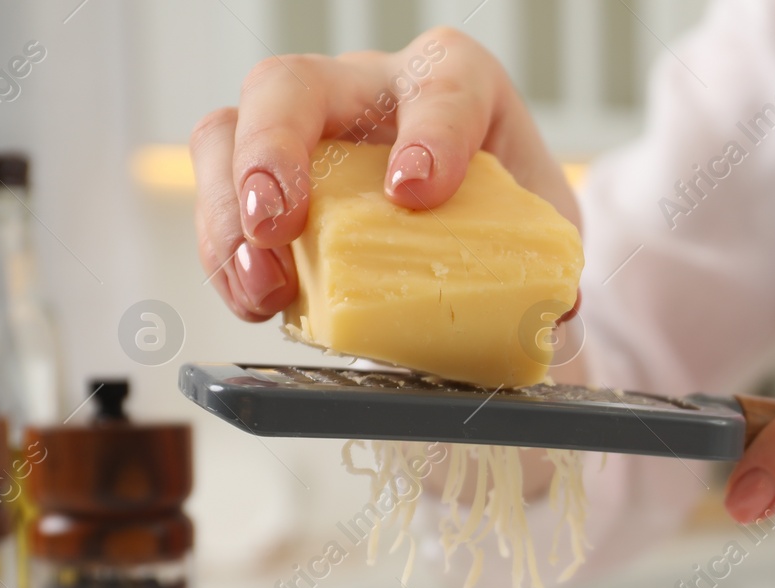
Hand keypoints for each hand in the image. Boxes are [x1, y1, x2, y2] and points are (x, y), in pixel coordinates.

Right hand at [189, 26, 577, 322]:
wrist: (475, 229)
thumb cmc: (506, 213)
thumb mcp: (543, 234)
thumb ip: (549, 271)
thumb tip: (556, 317)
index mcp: (456, 83)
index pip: (444, 85)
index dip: (429, 133)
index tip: (417, 191)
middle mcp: (369, 87)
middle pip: (296, 83)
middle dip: (274, 150)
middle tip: (280, 224)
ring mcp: (305, 128)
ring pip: (230, 129)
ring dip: (227, 212)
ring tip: (262, 284)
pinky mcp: (264, 178)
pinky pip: (217, 195)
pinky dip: (224, 254)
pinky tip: (255, 298)